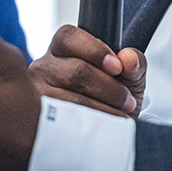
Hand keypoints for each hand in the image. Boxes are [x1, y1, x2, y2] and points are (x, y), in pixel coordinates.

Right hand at [29, 25, 146, 116]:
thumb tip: (129, 59)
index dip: (95, 50)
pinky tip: (104, 127)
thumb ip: (134, 62)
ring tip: (120, 115)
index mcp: (61, 49)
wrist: (103, 132)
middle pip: (76, 71)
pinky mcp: (41, 121)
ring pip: (74, 100)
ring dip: (104, 109)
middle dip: (109, 87)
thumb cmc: (110, 98)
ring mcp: (38, 94)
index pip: (69, 37)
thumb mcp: (127, 76)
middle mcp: (44, 68)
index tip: (117, 67)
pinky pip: (69, 123)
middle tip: (127, 100)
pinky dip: (93, 126)